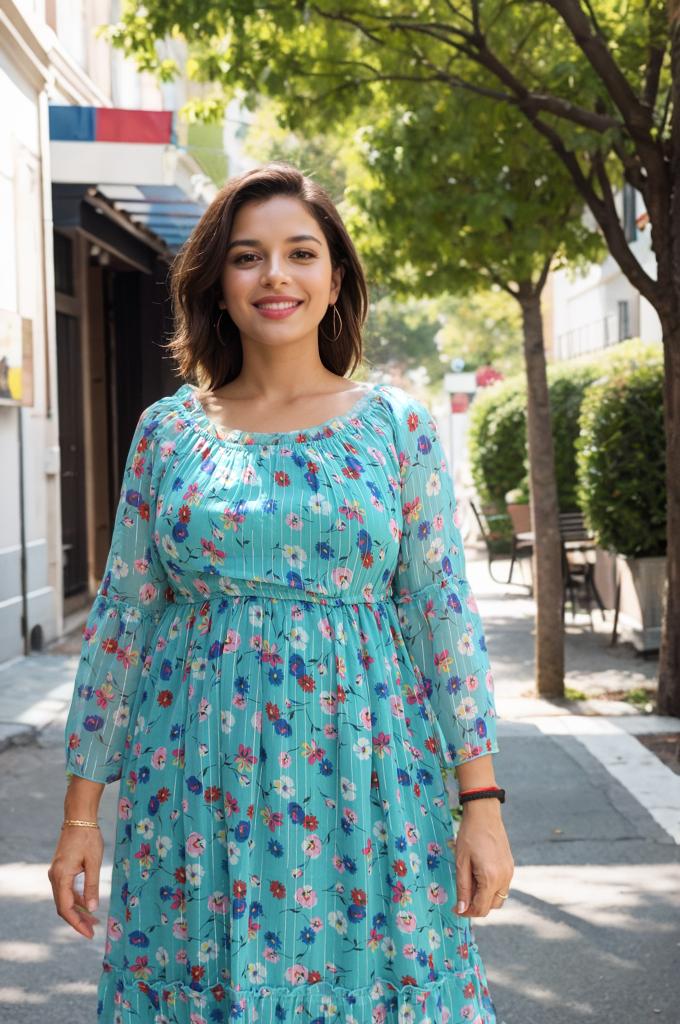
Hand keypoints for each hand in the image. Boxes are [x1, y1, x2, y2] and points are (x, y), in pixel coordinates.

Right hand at [48, 826, 102, 938]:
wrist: (78, 819)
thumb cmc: (88, 838)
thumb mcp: (93, 862)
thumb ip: (92, 886)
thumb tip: (92, 909)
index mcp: (61, 877)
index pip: (66, 908)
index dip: (76, 923)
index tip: (88, 934)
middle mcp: (54, 877)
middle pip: (64, 906)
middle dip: (78, 920)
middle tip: (93, 931)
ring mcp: (56, 874)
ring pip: (65, 899)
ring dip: (78, 910)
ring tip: (94, 920)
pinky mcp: (61, 870)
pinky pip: (66, 890)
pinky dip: (76, 899)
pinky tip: (88, 904)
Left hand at [454, 799, 513, 917]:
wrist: (485, 814)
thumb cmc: (469, 835)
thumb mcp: (461, 862)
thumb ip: (463, 888)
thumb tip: (462, 909)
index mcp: (491, 879)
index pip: (481, 908)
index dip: (466, 912)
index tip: (454, 908)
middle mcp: (504, 878)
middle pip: (492, 906)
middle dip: (476, 905)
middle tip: (461, 896)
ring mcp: (509, 872)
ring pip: (499, 897)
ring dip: (485, 897)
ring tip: (470, 882)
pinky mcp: (510, 865)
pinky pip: (502, 885)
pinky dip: (491, 887)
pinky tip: (479, 874)